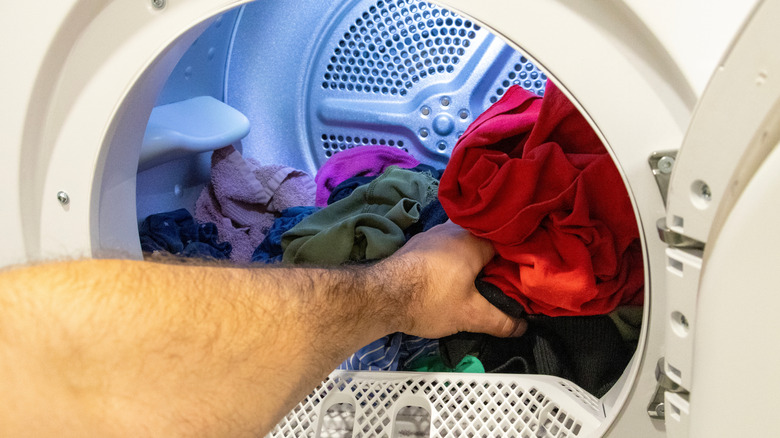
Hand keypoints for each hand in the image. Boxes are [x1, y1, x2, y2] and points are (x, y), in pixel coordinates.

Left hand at [378, 221, 527, 338]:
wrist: (379, 297)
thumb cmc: (429, 299)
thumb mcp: (470, 316)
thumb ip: (500, 321)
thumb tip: (522, 326)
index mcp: (473, 239)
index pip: (507, 239)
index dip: (518, 255)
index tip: (526, 269)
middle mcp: (453, 228)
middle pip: (483, 237)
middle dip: (494, 255)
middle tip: (504, 276)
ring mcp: (431, 234)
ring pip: (461, 240)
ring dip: (471, 255)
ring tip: (481, 277)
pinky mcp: (415, 246)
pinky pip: (444, 247)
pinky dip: (452, 258)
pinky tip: (453, 275)